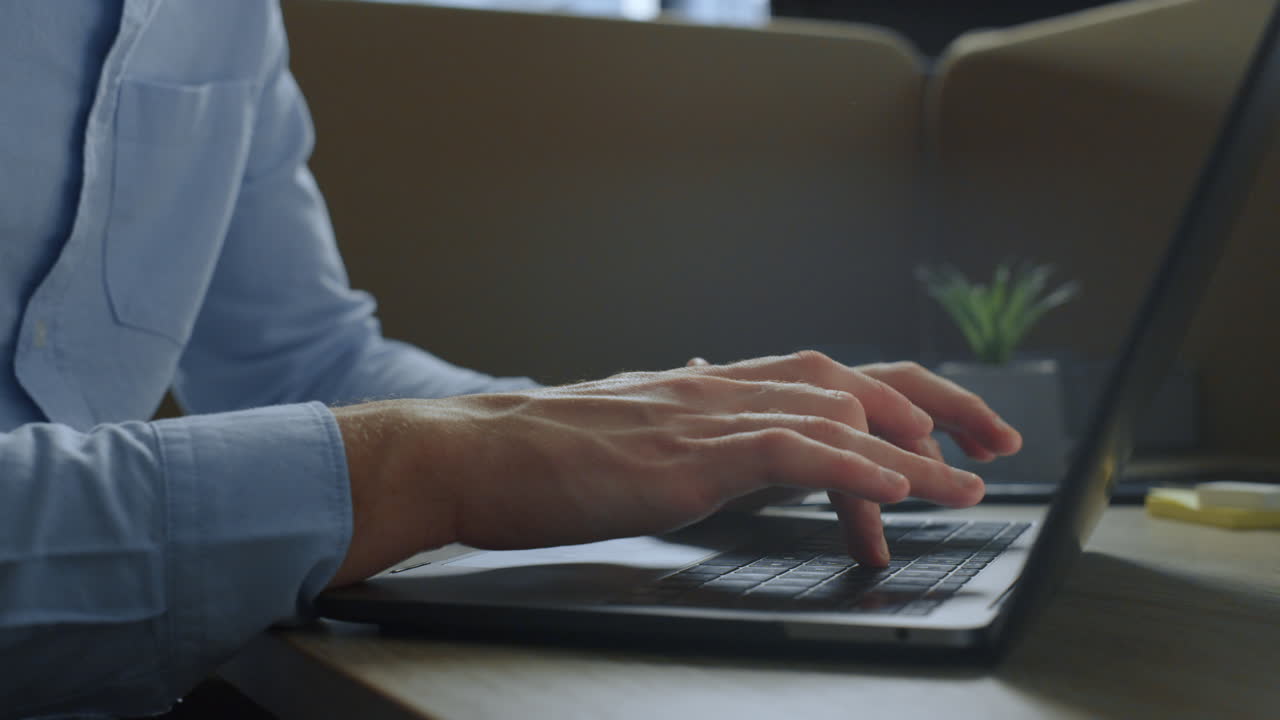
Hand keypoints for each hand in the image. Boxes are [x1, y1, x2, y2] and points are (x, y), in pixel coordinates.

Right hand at [327, 352, 1012, 586]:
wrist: (471, 454)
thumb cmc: (540, 454)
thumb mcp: (631, 433)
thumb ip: (686, 431)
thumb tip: (727, 445)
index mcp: (711, 386)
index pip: (826, 376)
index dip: (897, 397)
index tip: (945, 435)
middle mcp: (720, 388)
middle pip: (854, 377)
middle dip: (934, 408)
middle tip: (994, 445)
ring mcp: (705, 418)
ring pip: (834, 412)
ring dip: (911, 449)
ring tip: (965, 485)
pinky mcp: (687, 456)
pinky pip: (792, 451)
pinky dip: (854, 467)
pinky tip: (895, 488)